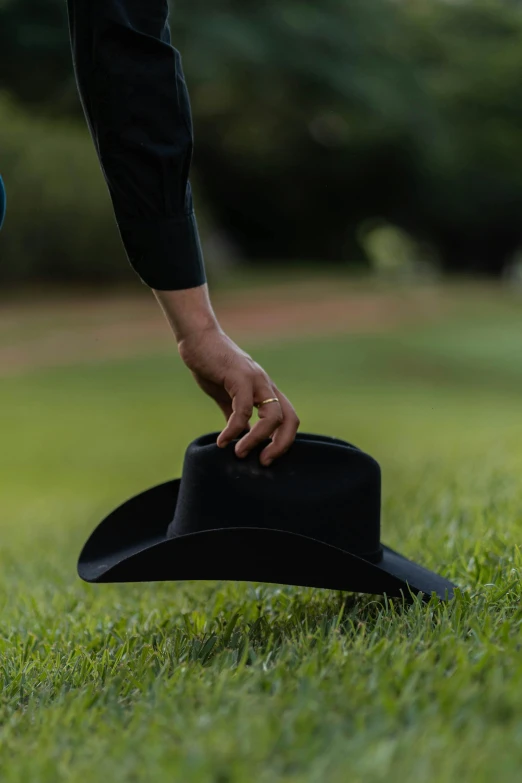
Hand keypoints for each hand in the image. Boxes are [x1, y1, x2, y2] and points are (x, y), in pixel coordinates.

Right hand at [177, 324, 299, 465]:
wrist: (198, 340)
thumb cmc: (212, 366)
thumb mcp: (226, 395)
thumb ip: (235, 414)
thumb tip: (239, 437)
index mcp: (266, 391)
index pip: (288, 419)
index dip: (283, 442)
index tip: (266, 459)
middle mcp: (267, 385)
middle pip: (289, 419)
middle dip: (280, 445)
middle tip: (262, 462)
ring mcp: (255, 380)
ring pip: (271, 416)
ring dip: (257, 440)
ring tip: (239, 453)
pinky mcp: (239, 376)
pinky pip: (243, 409)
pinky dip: (234, 429)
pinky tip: (222, 440)